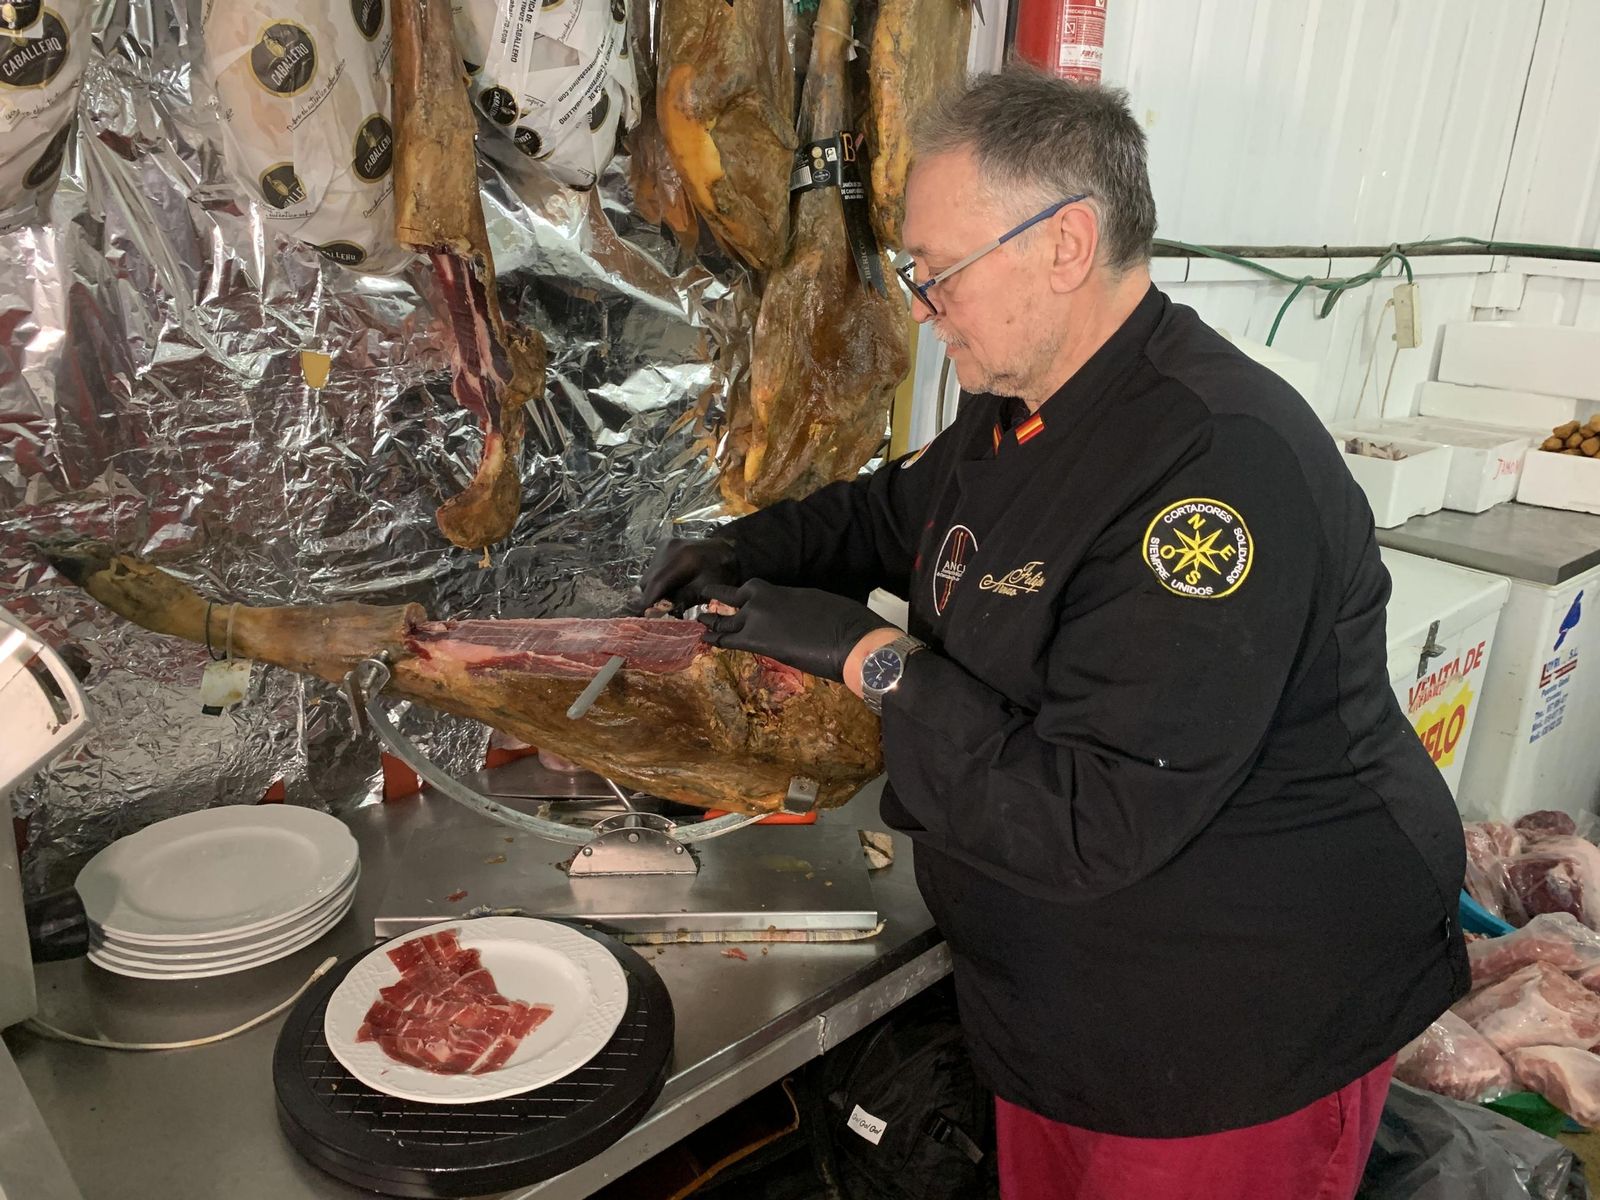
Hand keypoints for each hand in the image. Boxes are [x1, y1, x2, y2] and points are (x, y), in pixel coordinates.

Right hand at [638, 536, 740, 611]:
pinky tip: (670, 585)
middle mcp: (669, 548)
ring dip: (653, 590)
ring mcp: (665, 545)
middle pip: (649, 580)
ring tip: (667, 598)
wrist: (727, 550)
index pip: (657, 583)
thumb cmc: (721, 574)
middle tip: (657, 612)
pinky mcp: (663, 545)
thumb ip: (680, 601)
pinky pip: (653, 568)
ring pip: (648, 575)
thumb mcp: (704, 592)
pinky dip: (657, 580)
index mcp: (684, 559)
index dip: (647, 601)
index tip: (642, 616)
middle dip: (650, 598)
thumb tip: (655, 613)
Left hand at [698, 580, 894, 682]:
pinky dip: (716, 639)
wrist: (849, 638)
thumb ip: (797, 607)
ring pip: (727, 619)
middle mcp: (765, 599)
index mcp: (782, 590)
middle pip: (736, 598)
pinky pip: (728, 639)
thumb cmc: (844, 621)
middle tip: (706, 599)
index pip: (754, 588)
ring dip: (713, 621)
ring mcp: (758, 618)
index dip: (743, 594)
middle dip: (720, 600)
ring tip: (700, 621)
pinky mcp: (756, 640)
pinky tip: (705, 639)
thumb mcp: (817, 603)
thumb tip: (792, 616)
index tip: (737, 596)